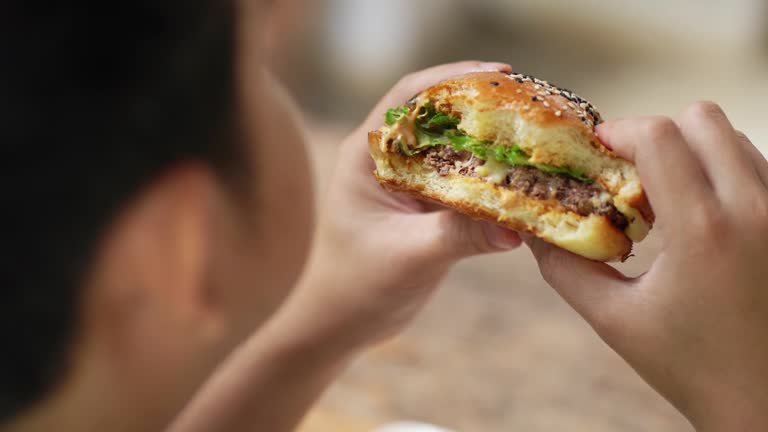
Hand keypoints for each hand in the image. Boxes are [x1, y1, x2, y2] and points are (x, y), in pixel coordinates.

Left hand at [284, 61, 521, 352]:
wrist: (346, 322)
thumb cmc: (359, 286)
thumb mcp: (408, 257)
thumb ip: (457, 236)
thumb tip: (515, 226)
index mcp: (367, 156)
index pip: (410, 98)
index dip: (452, 78)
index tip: (499, 74)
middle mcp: (387, 160)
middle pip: (439, 116)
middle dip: (483, 106)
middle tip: (532, 102)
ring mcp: (408, 182)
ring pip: (455, 148)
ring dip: (491, 142)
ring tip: (537, 135)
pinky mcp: (426, 206)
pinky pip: (464, 180)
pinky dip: (492, 177)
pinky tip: (524, 180)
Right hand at [526, 102, 767, 430]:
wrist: (763, 404)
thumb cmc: (688, 366)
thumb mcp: (613, 318)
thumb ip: (564, 267)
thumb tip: (531, 228)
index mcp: (704, 231)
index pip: (659, 135)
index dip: (618, 132)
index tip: (596, 152)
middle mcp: (755, 209)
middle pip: (703, 118)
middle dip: (657, 135)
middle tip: (631, 174)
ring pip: (734, 139)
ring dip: (691, 154)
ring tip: (667, 201)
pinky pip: (756, 166)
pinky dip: (721, 174)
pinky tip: (701, 218)